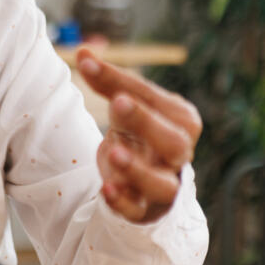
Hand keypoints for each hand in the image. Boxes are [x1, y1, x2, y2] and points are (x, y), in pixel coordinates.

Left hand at [76, 46, 201, 222]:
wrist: (142, 180)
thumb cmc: (139, 135)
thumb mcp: (126, 106)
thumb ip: (108, 83)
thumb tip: (83, 52)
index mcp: (181, 120)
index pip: (157, 99)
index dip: (123, 81)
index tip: (88, 64)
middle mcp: (179, 154)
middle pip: (174, 141)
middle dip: (146, 121)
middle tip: (117, 103)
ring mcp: (164, 185)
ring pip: (164, 185)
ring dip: (138, 169)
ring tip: (112, 152)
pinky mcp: (145, 211)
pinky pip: (139, 212)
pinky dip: (123, 202)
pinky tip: (105, 189)